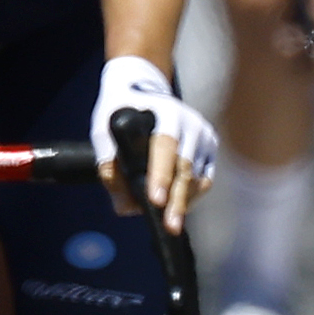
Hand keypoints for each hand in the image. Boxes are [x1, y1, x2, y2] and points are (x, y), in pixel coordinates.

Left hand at [95, 56, 216, 234]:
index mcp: (167, 114)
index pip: (165, 147)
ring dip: (183, 202)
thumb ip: (108, 166)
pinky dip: (191, 195)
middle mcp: (192, 124)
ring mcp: (205, 136)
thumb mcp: (103, 131)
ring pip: (198, 178)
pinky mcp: (210, 148)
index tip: (156, 200)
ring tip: (168, 222)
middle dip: (177, 201)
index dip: (160, 175)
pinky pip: (204, 179)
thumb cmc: (119, 110)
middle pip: (186, 169)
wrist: (142, 87)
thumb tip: (126, 207)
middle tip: (170, 227)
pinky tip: (177, 206)